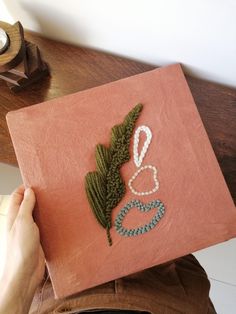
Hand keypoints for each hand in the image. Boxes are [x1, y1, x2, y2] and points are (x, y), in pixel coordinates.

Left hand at [0, 186, 44, 313]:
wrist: (25, 274)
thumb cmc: (20, 249)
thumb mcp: (23, 222)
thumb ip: (26, 206)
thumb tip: (29, 191)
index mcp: (14, 216)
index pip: (18, 196)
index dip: (25, 188)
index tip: (37, 182)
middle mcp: (21, 222)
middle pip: (28, 205)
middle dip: (37, 197)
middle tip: (50, 191)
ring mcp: (30, 231)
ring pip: (37, 215)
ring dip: (45, 209)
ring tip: (56, 202)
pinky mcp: (39, 239)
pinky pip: (44, 226)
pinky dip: (50, 221)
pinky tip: (58, 218)